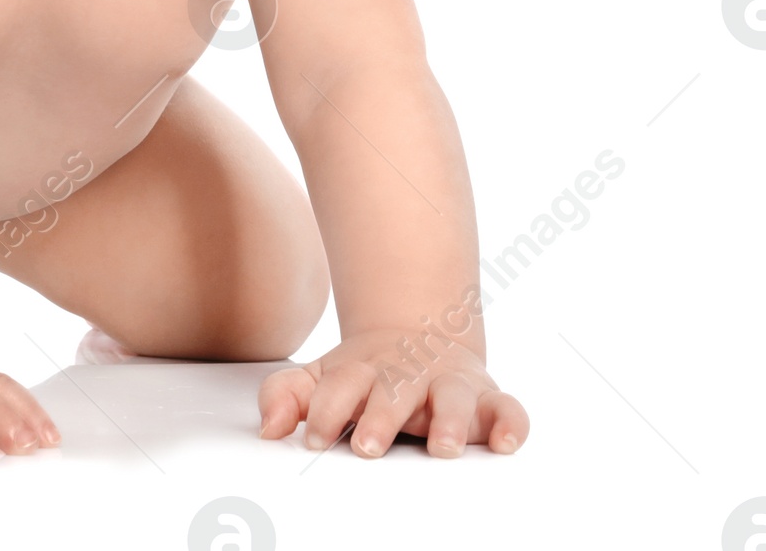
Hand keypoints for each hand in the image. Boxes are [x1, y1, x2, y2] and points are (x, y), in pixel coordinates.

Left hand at [257, 328, 528, 457]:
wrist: (417, 334)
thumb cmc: (367, 375)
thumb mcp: (322, 378)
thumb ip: (287, 396)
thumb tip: (269, 429)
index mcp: (364, 370)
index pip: (341, 386)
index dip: (327, 411)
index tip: (314, 437)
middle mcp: (408, 374)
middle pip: (395, 392)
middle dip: (381, 418)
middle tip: (368, 447)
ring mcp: (449, 383)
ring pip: (452, 397)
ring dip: (447, 420)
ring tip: (441, 447)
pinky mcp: (487, 397)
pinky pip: (508, 408)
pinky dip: (511, 424)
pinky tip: (504, 443)